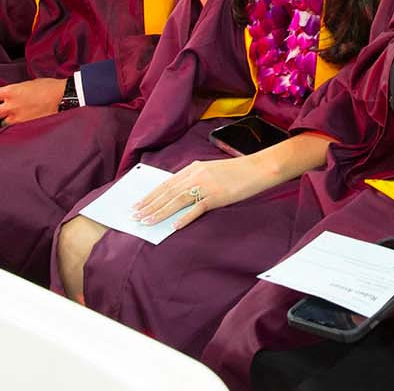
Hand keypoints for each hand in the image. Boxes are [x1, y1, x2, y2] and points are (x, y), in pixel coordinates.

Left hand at [0, 77, 64, 123]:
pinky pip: (15, 129)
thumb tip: (8, 95)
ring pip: (2, 123)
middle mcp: (11, 106)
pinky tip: (24, 121)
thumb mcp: (28, 84)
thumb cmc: (49, 88)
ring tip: (16, 116)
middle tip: (4, 108)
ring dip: (7, 119)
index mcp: (11, 92)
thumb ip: (15, 91)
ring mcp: (18, 119)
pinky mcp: (26, 127)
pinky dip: (17, 126)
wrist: (65, 98)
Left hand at [132, 155, 265, 228]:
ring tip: (147, 221)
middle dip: (149, 205)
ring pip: (177, 200)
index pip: (166, 183)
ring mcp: (206, 186)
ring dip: (160, 212)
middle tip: (135, 215)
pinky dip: (184, 218)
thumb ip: (194, 180)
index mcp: (193, 168)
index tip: (138, 204)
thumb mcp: (211, 171)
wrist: (258, 168)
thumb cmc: (236, 172)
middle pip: (167, 192)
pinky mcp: (217, 197)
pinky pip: (197, 209)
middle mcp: (196, 175)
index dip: (150, 195)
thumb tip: (177, 195)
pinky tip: (174, 226)